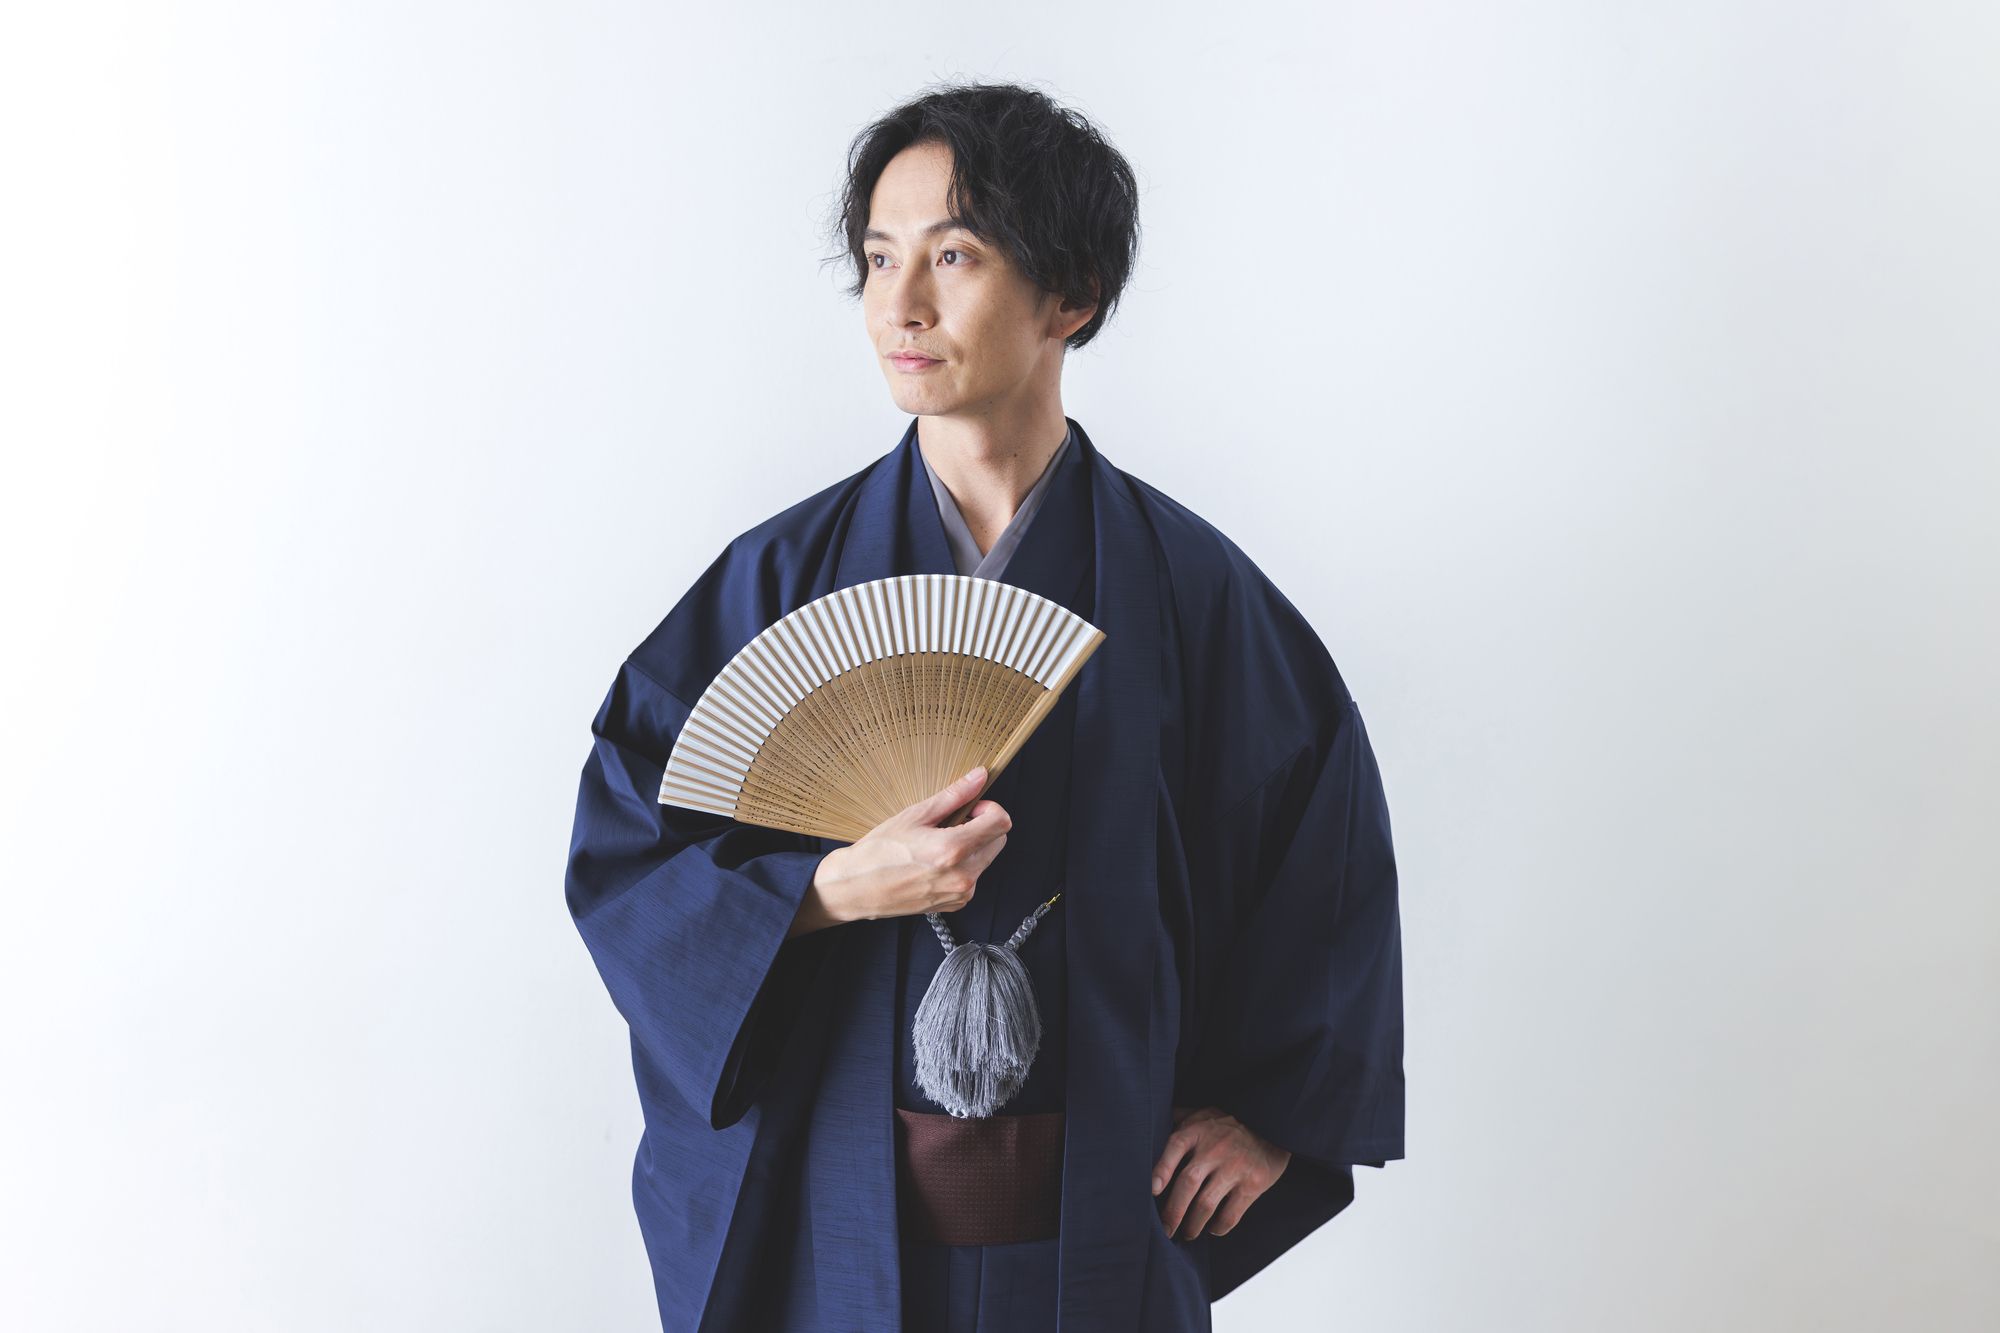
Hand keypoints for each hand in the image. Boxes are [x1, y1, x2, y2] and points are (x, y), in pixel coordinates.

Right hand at [788, 767, 1009, 935]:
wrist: (856, 888)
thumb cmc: (879, 851)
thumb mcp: (914, 815)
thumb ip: (953, 796)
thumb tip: (979, 777)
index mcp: (953, 850)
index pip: (1001, 823)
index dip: (990, 809)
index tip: (972, 808)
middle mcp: (962, 876)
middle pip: (998, 841)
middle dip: (982, 827)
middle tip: (951, 824)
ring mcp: (960, 893)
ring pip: (985, 859)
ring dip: (972, 847)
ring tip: (937, 845)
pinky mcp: (955, 904)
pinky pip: (973, 877)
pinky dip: (962, 866)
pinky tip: (935, 863)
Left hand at [1151, 1105, 1291, 1239]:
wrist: (1271, 1125)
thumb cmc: (1229, 1124)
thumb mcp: (1203, 1114)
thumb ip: (1180, 1119)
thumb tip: (1153, 1123)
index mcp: (1198, 1130)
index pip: (1175, 1146)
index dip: (1162, 1169)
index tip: (1153, 1190)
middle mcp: (1214, 1148)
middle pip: (1188, 1182)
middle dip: (1173, 1211)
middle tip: (1166, 1229)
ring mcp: (1234, 1166)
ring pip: (1206, 1203)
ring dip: (1193, 1224)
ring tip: (1188, 1233)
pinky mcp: (1253, 1183)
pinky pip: (1231, 1213)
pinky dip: (1219, 1226)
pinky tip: (1213, 1228)